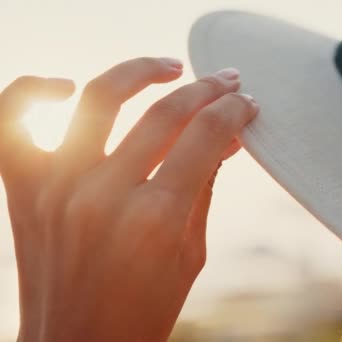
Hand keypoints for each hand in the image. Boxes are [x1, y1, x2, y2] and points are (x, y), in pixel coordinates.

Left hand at [0, 57, 257, 340]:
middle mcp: (104, 196)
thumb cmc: (144, 310)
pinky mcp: (25, 190)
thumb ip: (205, 187)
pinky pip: (13, 121)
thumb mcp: (190, 253)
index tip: (245, 103)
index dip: (233, 111)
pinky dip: (35, 90)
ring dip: (141, 72)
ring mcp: (57, 188)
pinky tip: (70, 88)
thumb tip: (226, 138)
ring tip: (169, 69)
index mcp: (156, 220)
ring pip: (99, 98)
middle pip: (165, 114)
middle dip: (206, 90)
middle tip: (225, 81)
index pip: (205, 137)